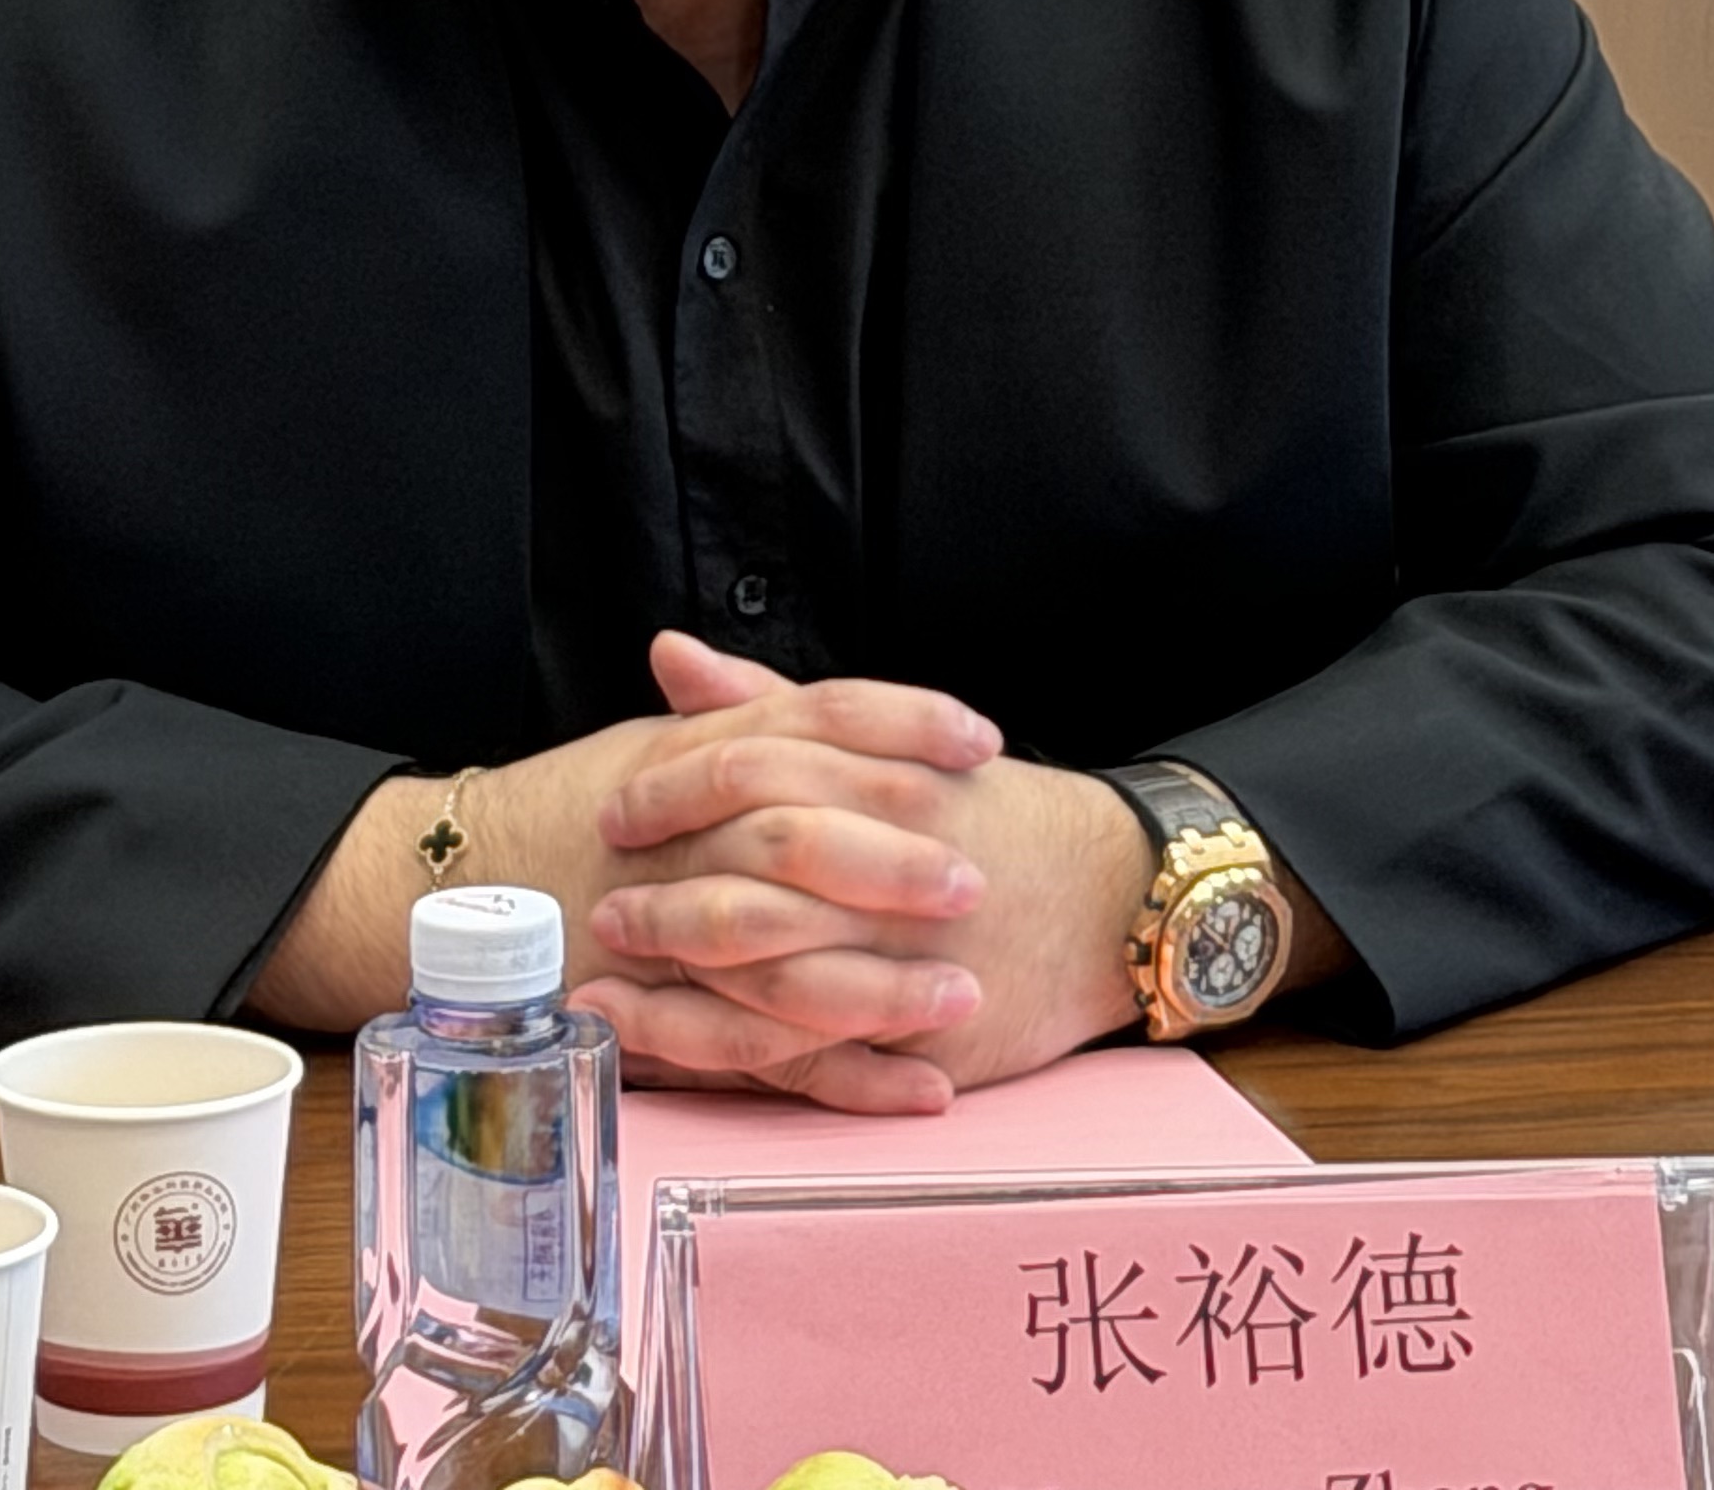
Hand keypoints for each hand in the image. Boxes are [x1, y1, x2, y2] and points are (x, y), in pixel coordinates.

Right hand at [247, 646, 1004, 1064]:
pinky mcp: (683, 1024)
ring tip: (964, 996)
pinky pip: (768, 1060)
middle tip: (974, 877)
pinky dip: (850, 1080)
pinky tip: (925, 1088)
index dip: (901, 725)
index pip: (813, 718)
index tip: (980, 740)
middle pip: (796, 839)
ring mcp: (681, 938)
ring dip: (882, 986)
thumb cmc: (586, 810)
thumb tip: (837, 700)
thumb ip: (739, 713)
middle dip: (889, 861)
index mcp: (698, 756)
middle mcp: (690, 840)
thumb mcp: (661, 746)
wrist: (465, 884)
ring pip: (785, 964)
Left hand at [573, 634, 1148, 1111]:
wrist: (1109, 893)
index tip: (617, 809)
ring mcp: (906, 959)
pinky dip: (746, 1056)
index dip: (672, 795)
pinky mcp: (922, 1035)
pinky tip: (682, 1056)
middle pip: (755, 880)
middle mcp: (888, 869)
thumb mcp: (887, 738)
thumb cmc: (985, 811)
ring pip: (776, 976)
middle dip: (667, 899)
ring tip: (613, 986)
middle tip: (604, 909)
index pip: (752, 775)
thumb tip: (670, 657)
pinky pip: (817, 1055)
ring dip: (684, 984)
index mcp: (875, 782)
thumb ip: (770, 701)